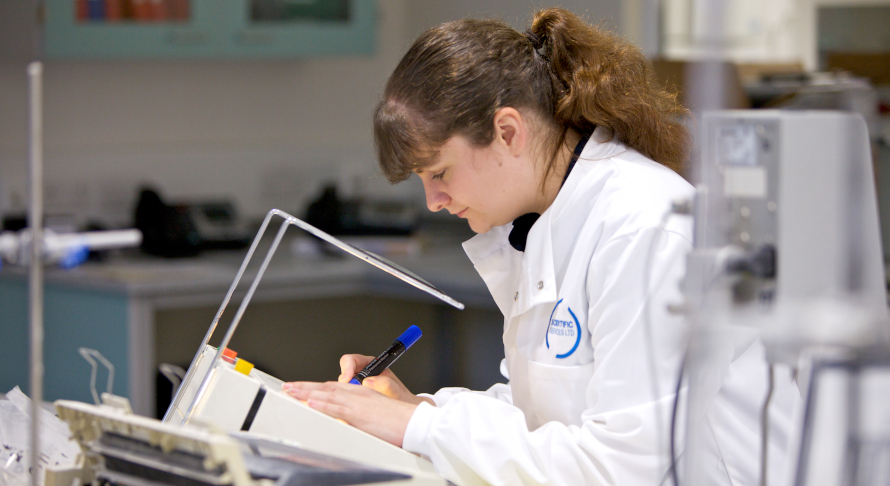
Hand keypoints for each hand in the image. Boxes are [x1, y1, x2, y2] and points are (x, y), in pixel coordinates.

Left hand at [282, 380, 416, 446]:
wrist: (414, 422)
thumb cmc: (399, 421)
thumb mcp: (376, 412)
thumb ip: (360, 413)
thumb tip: (346, 416)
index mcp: (362, 392)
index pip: (333, 388)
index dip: (315, 387)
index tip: (301, 388)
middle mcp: (357, 394)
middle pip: (326, 387)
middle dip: (305, 387)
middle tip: (288, 387)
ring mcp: (357, 403)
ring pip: (327, 394)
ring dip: (307, 392)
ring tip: (291, 391)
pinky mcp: (359, 414)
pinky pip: (337, 407)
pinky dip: (322, 404)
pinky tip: (310, 402)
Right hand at [338, 354, 431, 406]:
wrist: (401, 408)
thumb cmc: (399, 397)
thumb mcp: (395, 390)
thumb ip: (385, 384)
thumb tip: (369, 382)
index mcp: (371, 365)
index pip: (351, 360)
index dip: (347, 368)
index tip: (347, 379)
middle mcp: (361, 374)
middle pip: (342, 373)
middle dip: (344, 384)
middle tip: (350, 394)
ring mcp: (356, 385)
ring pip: (341, 387)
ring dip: (345, 394)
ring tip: (357, 402)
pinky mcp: (352, 396)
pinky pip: (343, 398)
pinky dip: (346, 403)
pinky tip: (355, 408)